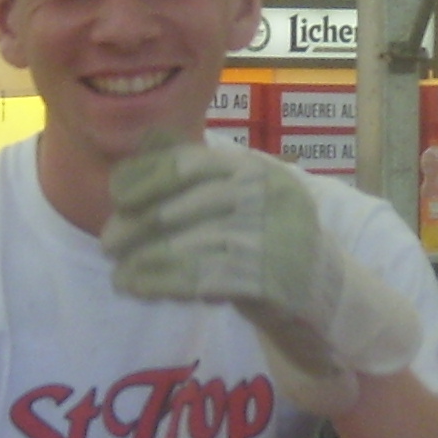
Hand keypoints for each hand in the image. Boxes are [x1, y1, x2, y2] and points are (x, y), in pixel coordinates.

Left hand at [103, 142, 421, 416]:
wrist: (328, 298)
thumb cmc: (269, 244)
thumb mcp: (240, 200)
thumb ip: (197, 171)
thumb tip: (145, 140)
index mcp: (255, 168)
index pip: (187, 162)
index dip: (144, 178)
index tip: (118, 197)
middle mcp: (267, 195)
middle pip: (181, 207)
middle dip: (136, 227)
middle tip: (109, 244)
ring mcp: (273, 237)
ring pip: (187, 246)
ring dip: (144, 262)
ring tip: (119, 275)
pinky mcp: (273, 280)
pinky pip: (202, 280)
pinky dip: (163, 284)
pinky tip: (140, 288)